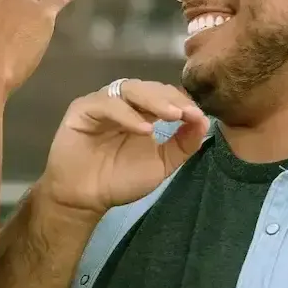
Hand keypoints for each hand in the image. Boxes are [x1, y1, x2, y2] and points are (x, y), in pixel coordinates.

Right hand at [36, 79, 209, 214]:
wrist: (85, 199)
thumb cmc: (119, 181)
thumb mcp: (161, 164)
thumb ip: (184, 144)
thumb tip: (204, 120)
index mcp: (141, 111)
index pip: (164, 95)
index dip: (182, 102)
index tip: (198, 115)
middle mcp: (122, 102)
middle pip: (149, 88)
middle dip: (170, 99)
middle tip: (187, 112)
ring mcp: (102, 103)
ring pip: (130, 89)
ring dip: (153, 100)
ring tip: (171, 116)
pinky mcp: (82, 109)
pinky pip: (107, 104)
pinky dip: (127, 114)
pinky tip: (144, 129)